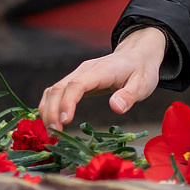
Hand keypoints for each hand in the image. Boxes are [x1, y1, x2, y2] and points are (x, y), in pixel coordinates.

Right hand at [38, 26, 166, 127]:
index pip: (77, 85)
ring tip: (51, 132)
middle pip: (58, 88)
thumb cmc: (140, 70)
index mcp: (99, 71)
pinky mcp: (76, 82)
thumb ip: (129, 95)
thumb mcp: (142, 84)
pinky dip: (49, 106)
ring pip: (53, 90)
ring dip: (47, 110)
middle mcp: (83, 71)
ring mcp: (77, 75)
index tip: (64, 121)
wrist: (137, 55)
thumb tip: (115, 108)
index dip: (67, 103)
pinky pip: (56, 92)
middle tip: (54, 134)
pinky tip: (50, 122)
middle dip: (52, 111)